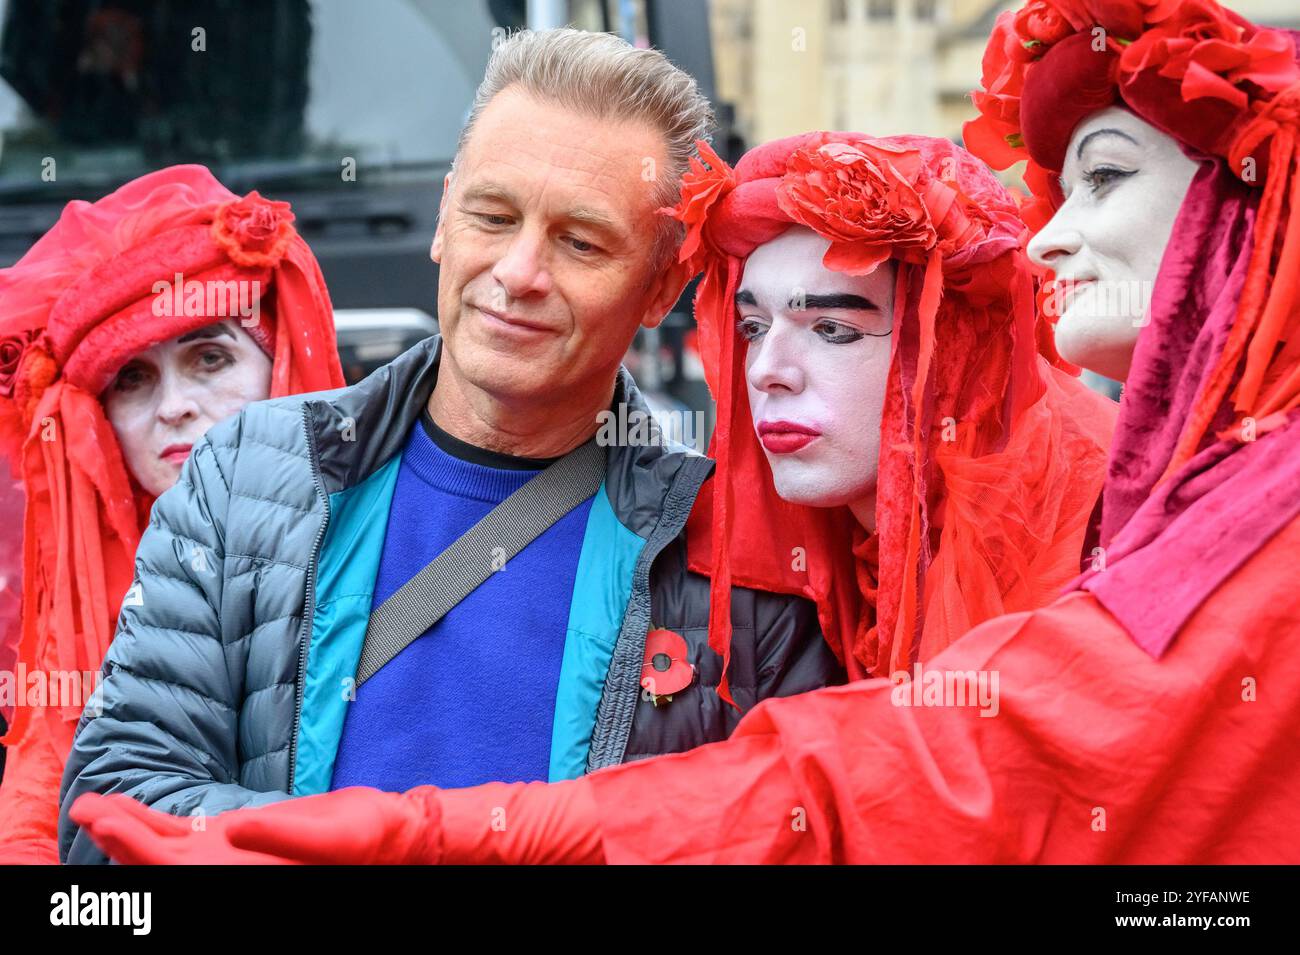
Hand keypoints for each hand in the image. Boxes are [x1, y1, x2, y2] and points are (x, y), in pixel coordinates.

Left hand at [70, 787, 442, 864]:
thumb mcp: (330, 838)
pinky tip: (123, 807)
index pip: (172, 873)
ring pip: (158, 848)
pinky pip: (178, 835)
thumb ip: (282, 837)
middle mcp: (222, 875)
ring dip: (123, 827)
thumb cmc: (366, 841)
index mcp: (242, 880)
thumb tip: (233, 829)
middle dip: (117, 837)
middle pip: (154, 864)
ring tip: (89, 802)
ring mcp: (221, 860)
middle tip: (85, 806)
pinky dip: (148, 821)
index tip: (104, 822)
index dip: (135, 849)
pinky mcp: (228, 841)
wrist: (385, 837)